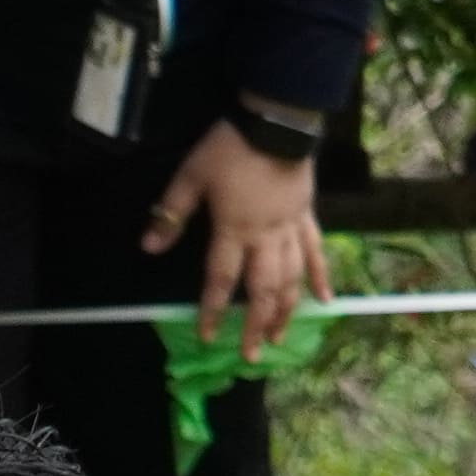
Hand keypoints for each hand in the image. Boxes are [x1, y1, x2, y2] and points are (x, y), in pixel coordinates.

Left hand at [140, 119, 328, 349]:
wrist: (277, 121)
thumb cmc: (230, 148)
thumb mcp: (191, 176)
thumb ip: (171, 213)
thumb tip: (149, 247)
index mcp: (234, 229)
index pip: (220, 278)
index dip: (211, 308)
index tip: (206, 335)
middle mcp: (265, 237)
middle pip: (262, 289)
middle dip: (254, 324)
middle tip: (250, 354)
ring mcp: (290, 228)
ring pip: (291, 278)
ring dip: (285, 310)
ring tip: (278, 337)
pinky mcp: (307, 216)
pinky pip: (316, 251)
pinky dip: (321, 277)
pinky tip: (326, 300)